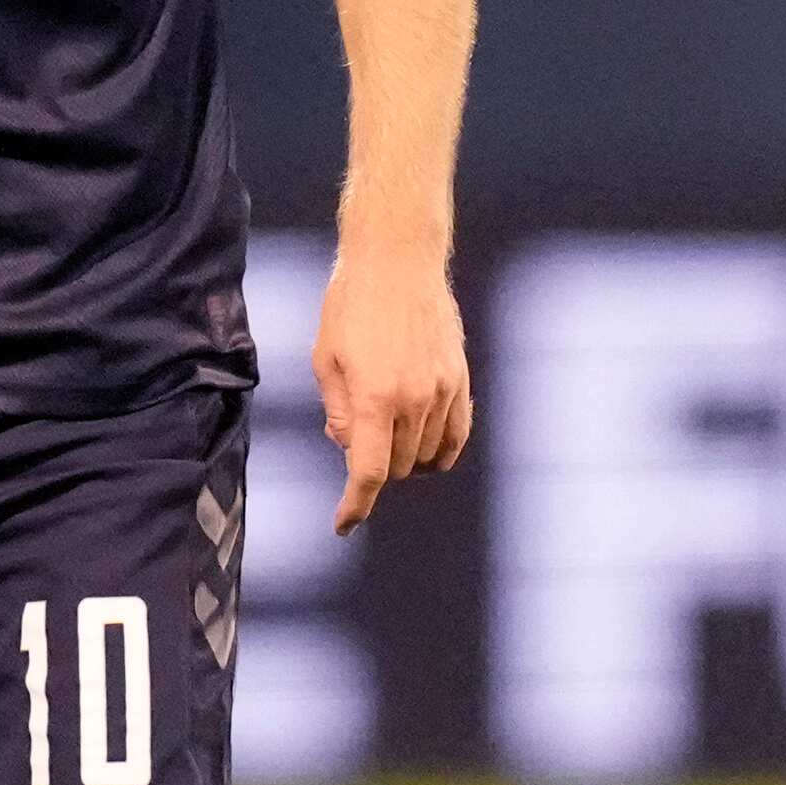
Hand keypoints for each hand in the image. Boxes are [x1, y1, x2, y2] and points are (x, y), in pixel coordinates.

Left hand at [314, 243, 472, 533]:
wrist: (398, 260)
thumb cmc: (351, 304)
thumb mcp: (325, 358)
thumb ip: (337, 410)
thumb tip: (348, 445)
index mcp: (374, 398)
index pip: (368, 473)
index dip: (355, 506)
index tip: (343, 524)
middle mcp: (414, 400)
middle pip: (399, 468)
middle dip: (375, 468)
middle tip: (354, 435)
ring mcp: (443, 390)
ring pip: (428, 455)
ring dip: (405, 458)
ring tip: (384, 429)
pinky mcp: (460, 378)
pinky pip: (457, 434)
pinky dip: (440, 449)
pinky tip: (425, 446)